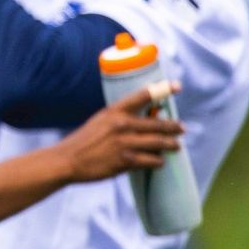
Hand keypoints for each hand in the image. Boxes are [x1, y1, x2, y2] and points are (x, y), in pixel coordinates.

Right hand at [59, 82, 184, 180]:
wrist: (66, 160)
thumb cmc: (84, 141)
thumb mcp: (100, 122)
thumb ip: (120, 120)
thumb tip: (146, 123)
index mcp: (115, 111)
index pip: (144, 95)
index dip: (163, 89)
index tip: (176, 86)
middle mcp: (122, 124)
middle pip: (158, 123)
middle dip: (174, 127)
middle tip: (181, 129)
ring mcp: (125, 143)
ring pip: (159, 143)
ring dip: (171, 145)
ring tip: (176, 146)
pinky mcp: (125, 160)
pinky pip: (151, 160)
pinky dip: (158, 161)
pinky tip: (159, 162)